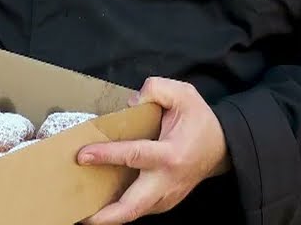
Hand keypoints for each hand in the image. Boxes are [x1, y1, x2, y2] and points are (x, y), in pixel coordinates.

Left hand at [77, 77, 228, 223]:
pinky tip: (100, 204)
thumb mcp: (183, 94)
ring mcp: (166, 197)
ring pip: (133, 213)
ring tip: (81, 211)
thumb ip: (157, 89)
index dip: (107, 155)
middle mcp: (167, 181)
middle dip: (105, 216)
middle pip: (132, 207)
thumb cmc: (199, 121)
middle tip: (80, 215)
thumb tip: (131, 102)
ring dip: (107, 216)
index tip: (82, 155)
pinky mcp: (163, 203)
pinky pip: (138, 210)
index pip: (135, 156)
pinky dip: (118, 210)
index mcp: (171, 154)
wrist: (220, 147)